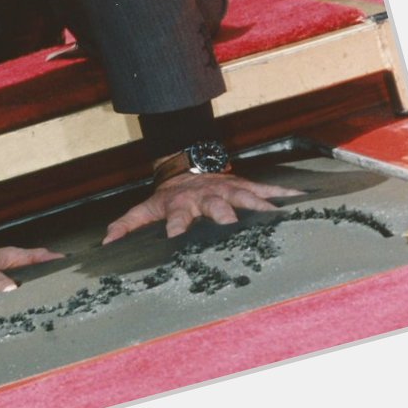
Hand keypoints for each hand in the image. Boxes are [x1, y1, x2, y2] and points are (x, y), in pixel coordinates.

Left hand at [102, 170, 301, 244]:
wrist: (185, 164)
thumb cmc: (169, 195)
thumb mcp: (147, 207)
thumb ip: (127, 225)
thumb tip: (106, 243)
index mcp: (182, 204)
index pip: (177, 216)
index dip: (176, 226)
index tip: (177, 238)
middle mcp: (206, 196)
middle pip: (216, 206)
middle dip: (224, 216)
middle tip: (233, 227)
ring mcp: (227, 188)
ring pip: (244, 197)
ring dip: (258, 207)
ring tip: (275, 219)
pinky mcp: (244, 184)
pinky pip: (266, 189)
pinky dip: (283, 194)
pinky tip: (301, 199)